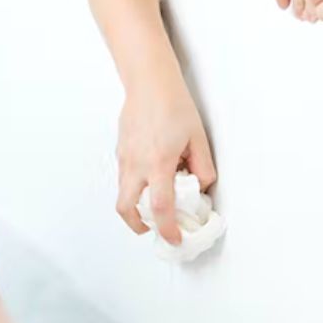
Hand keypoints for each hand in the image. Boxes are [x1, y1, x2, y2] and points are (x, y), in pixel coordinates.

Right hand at [116, 78, 216, 245]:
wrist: (148, 84)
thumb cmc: (172, 105)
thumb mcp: (198, 138)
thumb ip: (203, 167)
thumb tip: (201, 186)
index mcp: (158, 163)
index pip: (160, 207)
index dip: (168, 228)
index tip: (174, 238)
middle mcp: (136, 165)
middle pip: (127, 208)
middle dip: (138, 225)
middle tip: (154, 229)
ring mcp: (124, 159)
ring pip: (123, 194)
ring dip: (136, 206)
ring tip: (155, 203)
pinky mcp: (120, 152)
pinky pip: (124, 179)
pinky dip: (134, 188)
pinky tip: (150, 178)